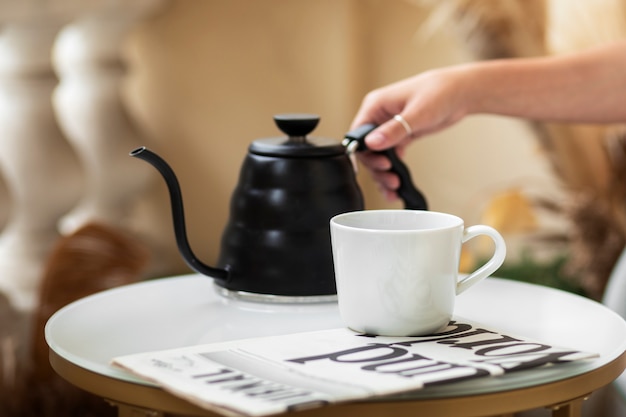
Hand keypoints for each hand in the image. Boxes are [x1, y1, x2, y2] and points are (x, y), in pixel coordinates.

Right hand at [350, 67, 471, 199]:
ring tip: (394, 187)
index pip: (358, 134)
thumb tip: (372, 143)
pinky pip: (391, 156)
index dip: (366, 153)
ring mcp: (389, 127)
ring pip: (378, 155)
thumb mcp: (417, 113)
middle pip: (367, 149)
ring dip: (384, 173)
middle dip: (377, 168)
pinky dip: (393, 170)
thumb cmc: (439, 92)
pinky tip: (398, 182)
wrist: (460, 92)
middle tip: (391, 180)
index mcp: (375, 106)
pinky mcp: (401, 135)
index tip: (382, 165)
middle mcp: (379, 117)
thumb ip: (394, 130)